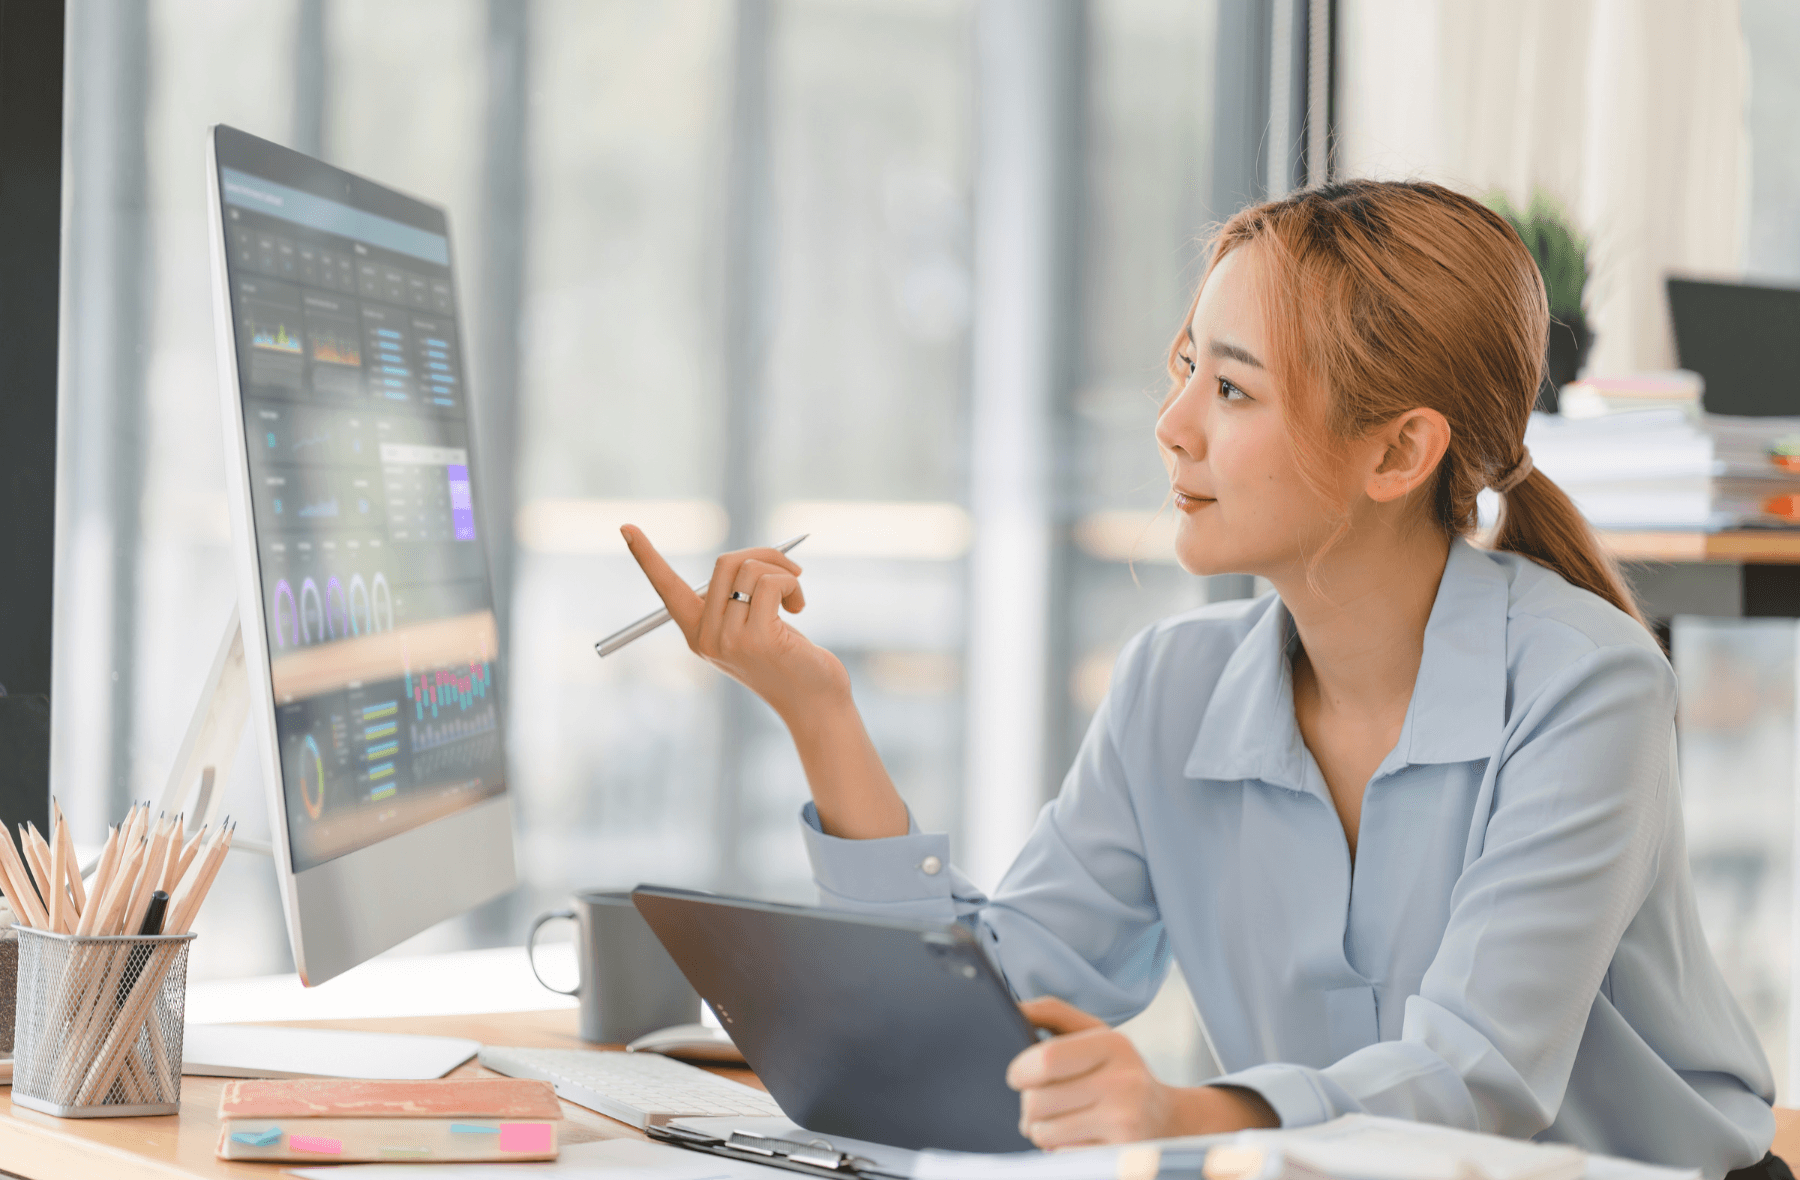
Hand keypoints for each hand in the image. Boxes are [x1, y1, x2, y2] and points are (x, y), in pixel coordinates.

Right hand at [621, 525, 851, 722]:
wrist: (814, 704)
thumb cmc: (788, 660)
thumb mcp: (754, 628)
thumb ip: (739, 598)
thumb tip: (748, 558)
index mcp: (698, 634)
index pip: (666, 588)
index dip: (646, 557)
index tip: (626, 526)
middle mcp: (707, 639)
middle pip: (725, 563)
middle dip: (764, 556)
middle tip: (790, 571)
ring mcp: (729, 640)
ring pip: (751, 570)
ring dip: (784, 572)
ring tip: (796, 597)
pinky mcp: (758, 639)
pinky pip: (771, 583)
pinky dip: (792, 584)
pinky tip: (800, 607)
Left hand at [1008, 998, 1276, 1148]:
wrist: (1166, 1119)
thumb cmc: (1115, 1071)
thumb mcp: (1091, 1033)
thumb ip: (1050, 1013)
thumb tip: (1011, 1008)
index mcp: (1113, 1045)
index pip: (1045, 1059)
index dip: (1019, 1071)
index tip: (1019, 1076)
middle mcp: (1124, 1083)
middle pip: (1036, 1101)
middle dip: (1029, 1105)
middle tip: (1045, 1102)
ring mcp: (1125, 1124)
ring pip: (1043, 1132)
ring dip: (1042, 1130)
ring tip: (1062, 1120)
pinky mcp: (1120, 1156)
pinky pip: (1060, 1156)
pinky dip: (1060, 1150)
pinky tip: (1080, 1138)